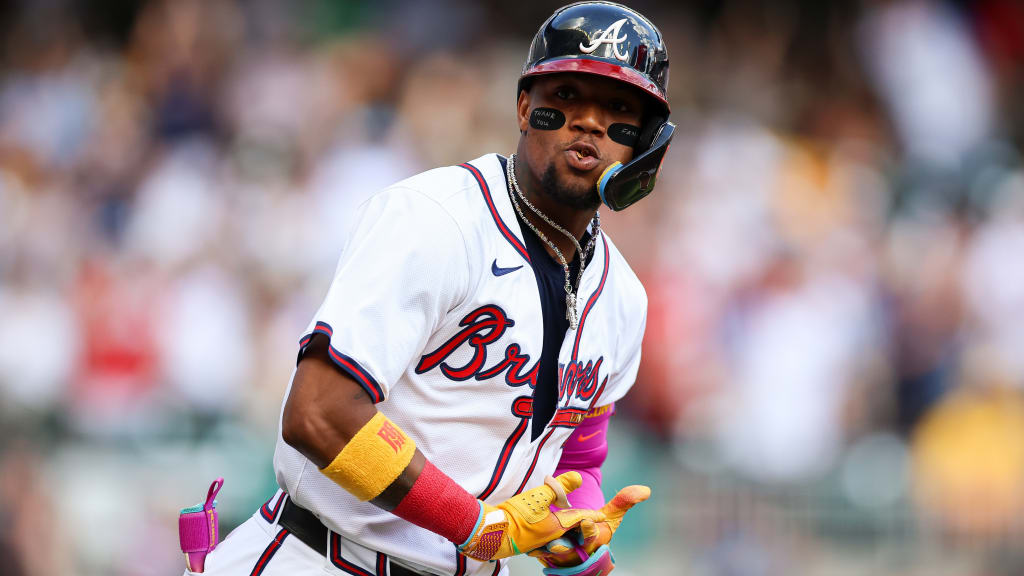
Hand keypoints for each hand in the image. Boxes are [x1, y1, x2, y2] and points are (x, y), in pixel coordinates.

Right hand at [458, 472, 603, 560]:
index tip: (601, 515)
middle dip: (579, 527)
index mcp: (555, 528)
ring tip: (571, 526)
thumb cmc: (513, 515)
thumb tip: (579, 477)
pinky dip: (550, 532)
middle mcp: (549, 538)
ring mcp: (537, 543)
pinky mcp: (526, 542)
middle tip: (589, 523)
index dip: (590, 515)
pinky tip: (546, 529)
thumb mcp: (538, 497)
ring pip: (557, 535)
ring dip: (564, 530)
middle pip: (569, 532)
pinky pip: (544, 538)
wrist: (488, 531)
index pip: (577, 519)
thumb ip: (559, 487)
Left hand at [530, 484, 649, 568]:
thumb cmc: (598, 529)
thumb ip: (623, 502)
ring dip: (547, 550)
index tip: (586, 521)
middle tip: (556, 542)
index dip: (589, 529)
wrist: (583, 546)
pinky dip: (536, 551)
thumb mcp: (611, 516)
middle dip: (564, 546)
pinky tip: (531, 546)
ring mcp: (563, 556)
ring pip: (553, 555)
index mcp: (594, 540)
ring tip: (542, 545)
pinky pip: (540, 555)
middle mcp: (578, 551)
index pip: (592, 536)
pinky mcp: (549, 558)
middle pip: (570, 550)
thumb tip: (646, 490)